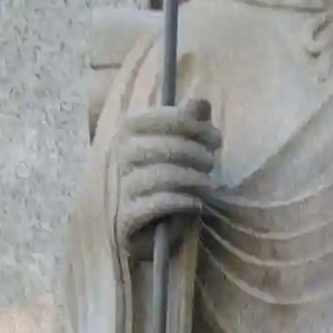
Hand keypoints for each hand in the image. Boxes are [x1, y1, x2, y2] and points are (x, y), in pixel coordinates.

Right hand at [111, 99, 220, 251]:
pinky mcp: (125, 219)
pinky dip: (180, 201)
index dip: (186, 123)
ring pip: (157, 176)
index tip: (214, 136)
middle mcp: (118, 159)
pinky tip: (196, 203)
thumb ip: (188, 123)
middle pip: (157, 147)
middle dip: (192, 153)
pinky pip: (154, 205)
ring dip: (190, 178)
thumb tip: (201, 102)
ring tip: (207, 183)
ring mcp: (119, 189)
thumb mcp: (179, 149)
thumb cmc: (165, 182)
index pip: (152, 119)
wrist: (146, 229)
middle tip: (212, 162)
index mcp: (127, 134)